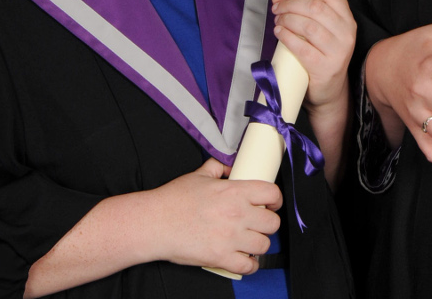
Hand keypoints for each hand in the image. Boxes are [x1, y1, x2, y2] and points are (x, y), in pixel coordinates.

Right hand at [145, 157, 281, 273]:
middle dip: (269, 222)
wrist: (155, 223)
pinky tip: (244, 258)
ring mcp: (231, 238)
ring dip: (259, 243)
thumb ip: (218, 168)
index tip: (272, 203)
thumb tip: (229, 166)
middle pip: (273, 222)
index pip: (271, 193)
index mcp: (235, 191)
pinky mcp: (221, 258)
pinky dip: (250, 264)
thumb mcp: (199, 174)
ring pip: (264, 244)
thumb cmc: (174, 199)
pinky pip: (248, 266)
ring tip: (251, 240)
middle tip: (260, 222)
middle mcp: (237, 214)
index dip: (275, 199)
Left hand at [271, 0, 355, 114]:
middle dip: (291, 4)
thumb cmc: (321, 54)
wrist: (328, 90)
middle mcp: (346, 33)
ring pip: (309, 26)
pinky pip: (302, 47)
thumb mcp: (314, 29)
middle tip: (277, 8)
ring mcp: (338, 51)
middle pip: (316, 8)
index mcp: (347, 19)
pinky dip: (287, 37)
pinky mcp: (325, 67)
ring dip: (287, 19)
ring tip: (277, 21)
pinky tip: (279, 32)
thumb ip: (298, 8)